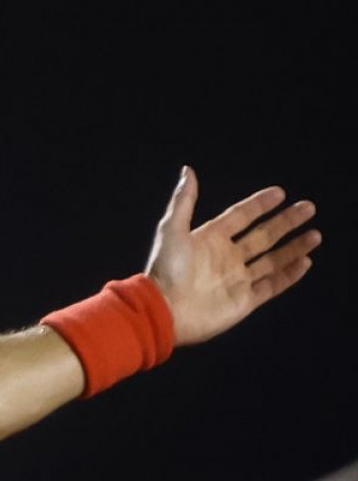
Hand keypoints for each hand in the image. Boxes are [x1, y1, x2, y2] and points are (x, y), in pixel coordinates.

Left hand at [145, 167, 320, 346]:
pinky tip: (305, 261)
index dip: (259, 204)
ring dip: (294, 247)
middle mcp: (227, 257)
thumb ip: (184, 201)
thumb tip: (188, 170)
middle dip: (286, 222)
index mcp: (210, 238)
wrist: (165, 309)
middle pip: (263, 235)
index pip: (240, 216)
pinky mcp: (246, 300)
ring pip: (273, 259)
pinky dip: (290, 274)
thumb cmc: (166, 268)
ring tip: (315, 234)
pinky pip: (273, 285)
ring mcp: (238, 278)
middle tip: (308, 208)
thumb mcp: (172, 229)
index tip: (280, 193)